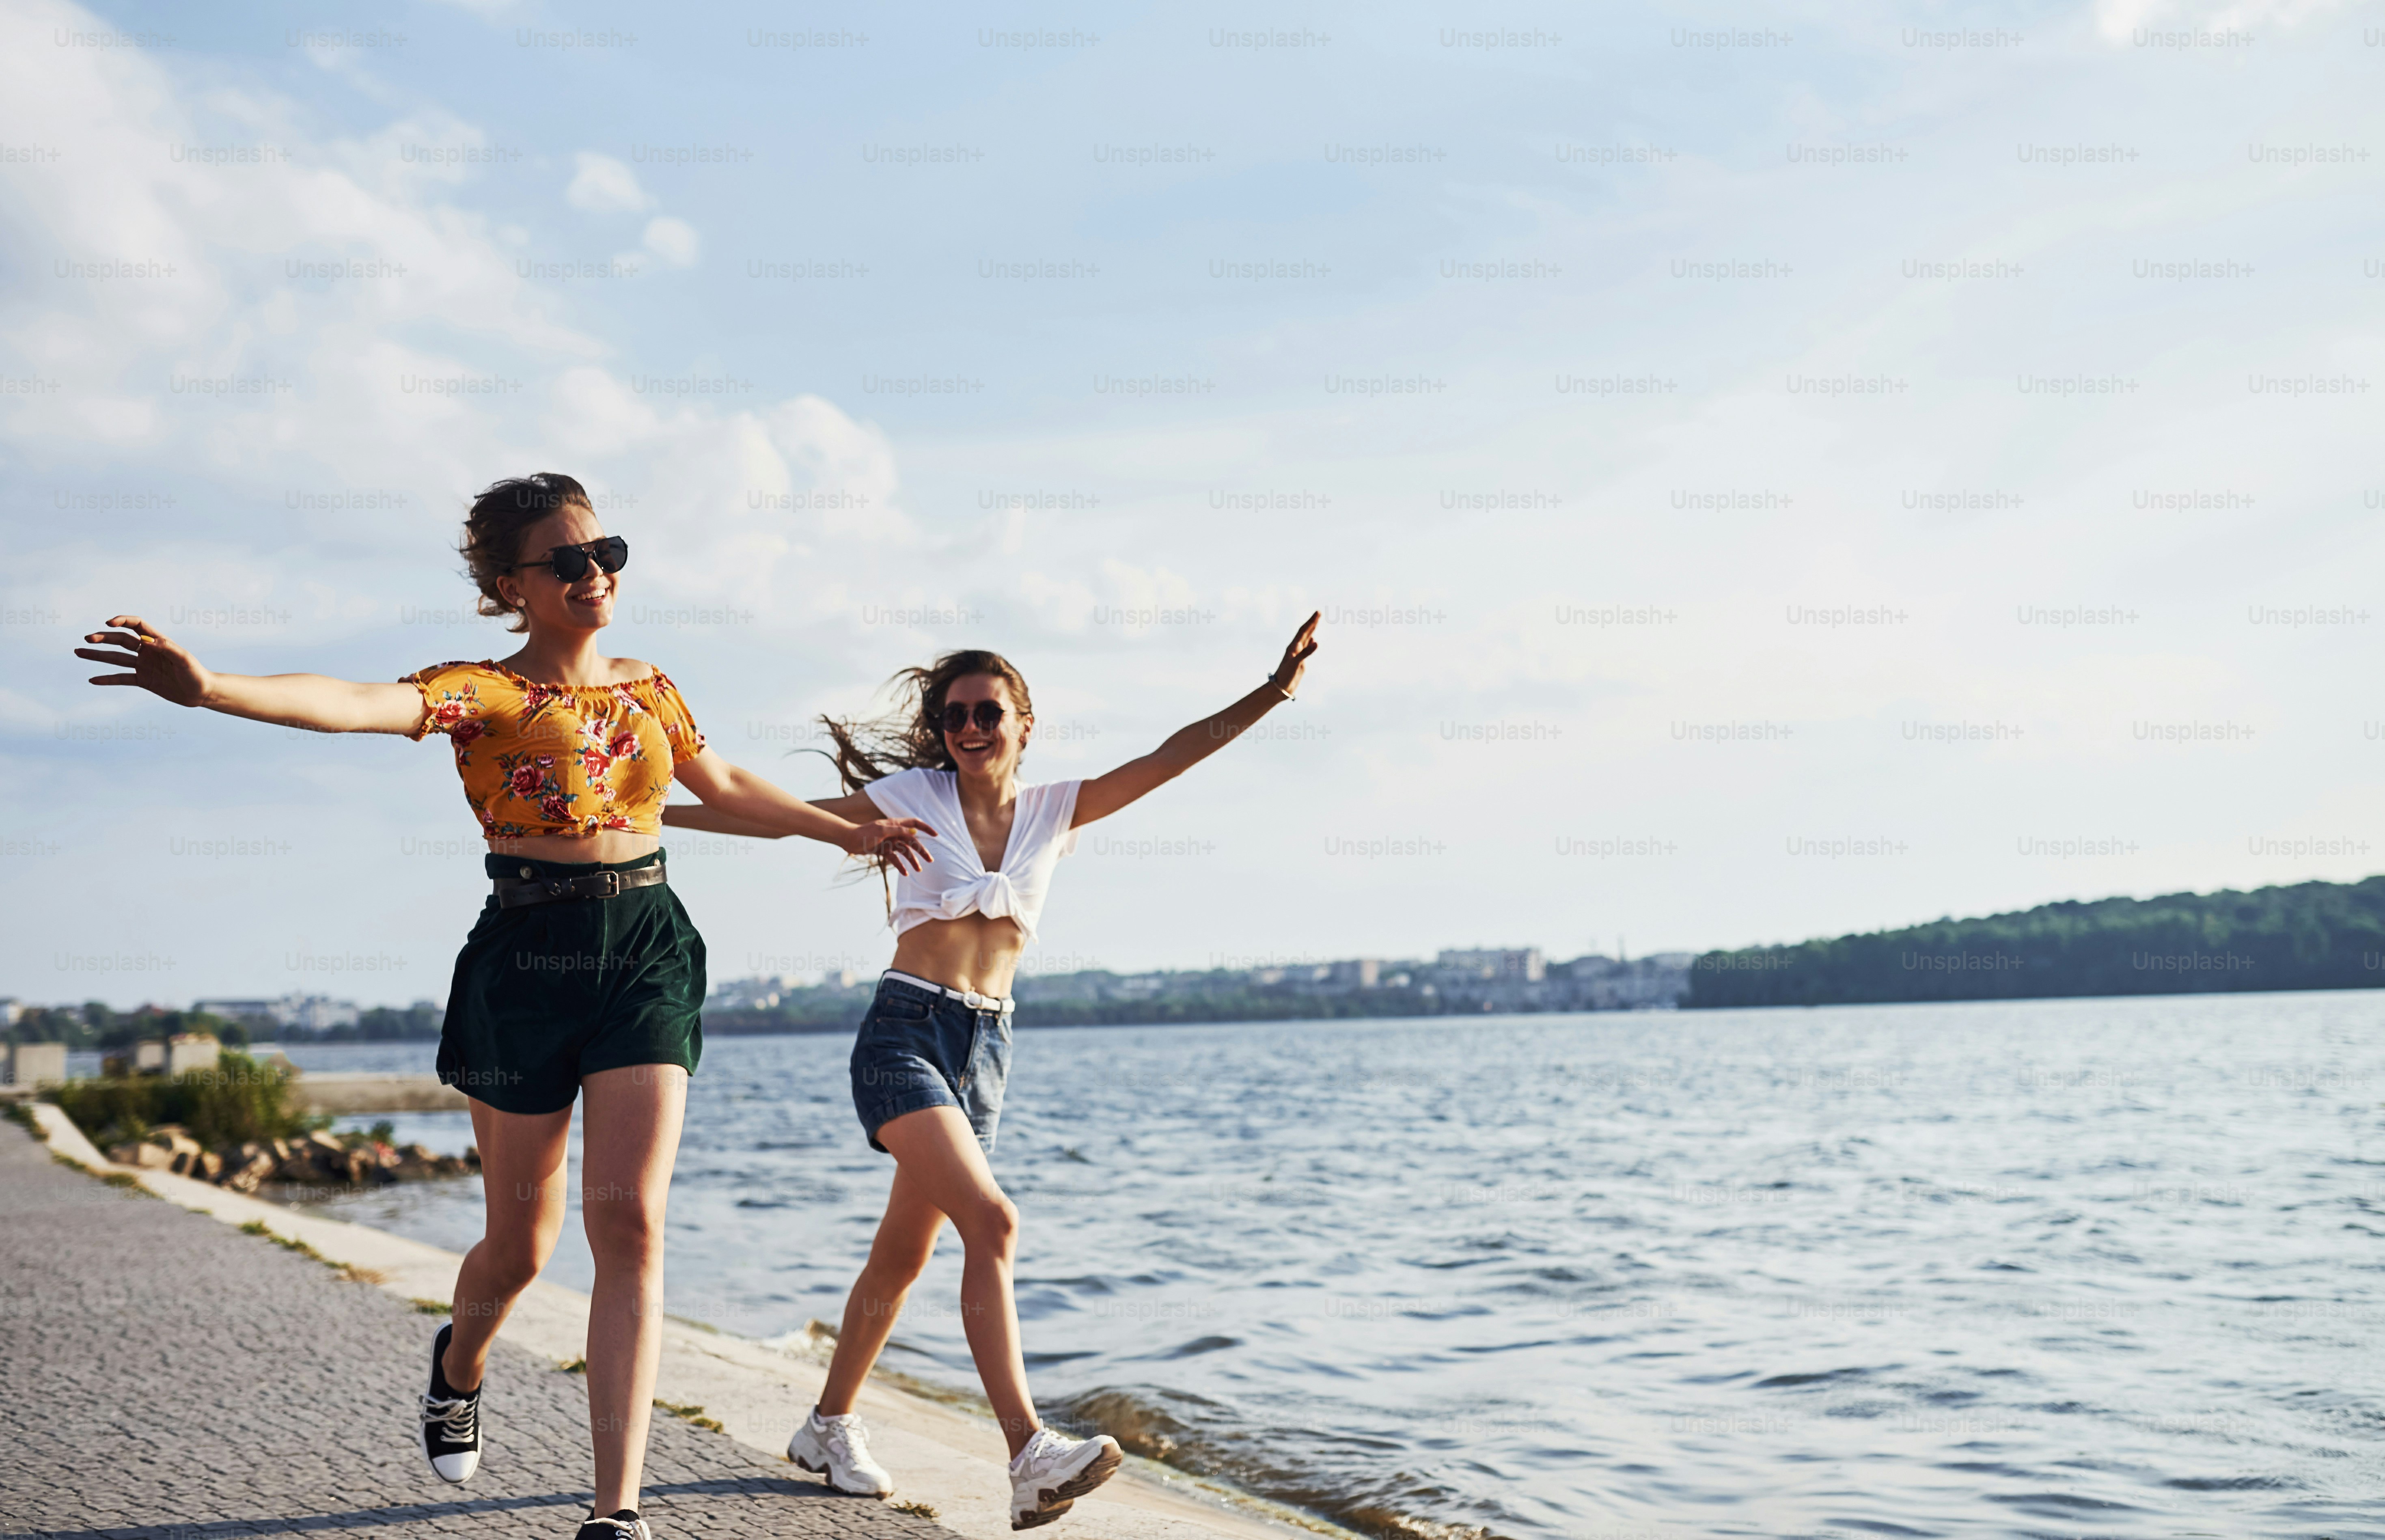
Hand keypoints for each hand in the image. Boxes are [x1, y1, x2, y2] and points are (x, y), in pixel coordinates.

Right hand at [77, 615, 210, 705]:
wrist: (201, 692)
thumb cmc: (196, 673)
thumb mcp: (184, 659)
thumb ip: (167, 648)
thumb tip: (148, 641)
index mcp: (158, 641)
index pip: (137, 625)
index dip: (123, 621)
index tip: (109, 623)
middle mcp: (147, 652)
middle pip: (121, 641)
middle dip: (104, 638)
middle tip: (87, 638)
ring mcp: (143, 666)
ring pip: (116, 658)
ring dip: (98, 655)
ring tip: (79, 651)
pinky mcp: (143, 681)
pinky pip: (121, 678)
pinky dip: (107, 679)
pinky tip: (92, 679)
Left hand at [843, 817, 935, 873]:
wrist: (848, 840)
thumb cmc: (864, 833)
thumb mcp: (881, 829)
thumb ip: (897, 830)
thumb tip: (912, 832)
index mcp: (895, 823)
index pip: (915, 823)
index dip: (926, 828)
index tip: (936, 835)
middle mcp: (894, 832)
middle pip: (912, 841)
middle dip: (921, 850)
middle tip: (930, 860)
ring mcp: (890, 842)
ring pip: (905, 851)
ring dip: (912, 860)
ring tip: (918, 870)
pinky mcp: (884, 850)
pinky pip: (895, 859)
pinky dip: (900, 865)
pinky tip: (905, 873)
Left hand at [1268, 611, 1321, 697]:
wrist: (1280, 687)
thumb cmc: (1285, 676)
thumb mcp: (1296, 664)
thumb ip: (1306, 653)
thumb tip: (1316, 642)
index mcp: (1293, 647)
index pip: (1303, 631)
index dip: (1311, 621)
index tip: (1318, 612)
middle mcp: (1295, 648)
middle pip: (1305, 632)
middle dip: (1312, 622)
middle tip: (1319, 613)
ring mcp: (1297, 654)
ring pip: (1306, 638)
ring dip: (1311, 630)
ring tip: (1316, 622)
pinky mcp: (1300, 660)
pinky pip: (1306, 648)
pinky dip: (1310, 641)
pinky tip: (1313, 640)